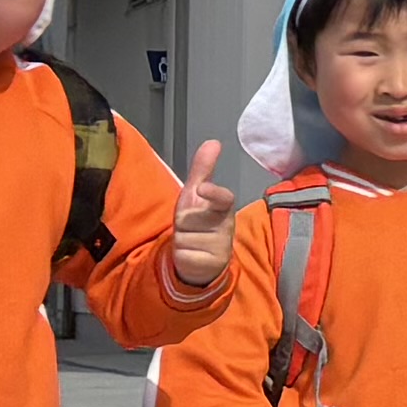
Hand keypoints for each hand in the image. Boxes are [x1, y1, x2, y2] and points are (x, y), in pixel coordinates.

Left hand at [161, 139, 236, 295]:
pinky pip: (184, 255)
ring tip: (190, 241)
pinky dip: (182, 255)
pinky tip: (190, 255)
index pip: (223, 199)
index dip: (214, 193)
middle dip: (183, 222)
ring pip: (185, 238)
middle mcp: (226, 226)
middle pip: (190, 219)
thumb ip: (203, 169)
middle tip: (190, 226)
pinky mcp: (212, 265)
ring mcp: (221, 247)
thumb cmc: (199, 221)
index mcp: (223, 208)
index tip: (203, 188)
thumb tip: (213, 141)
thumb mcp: (195, 195)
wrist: (203, 258)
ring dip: (181, 240)